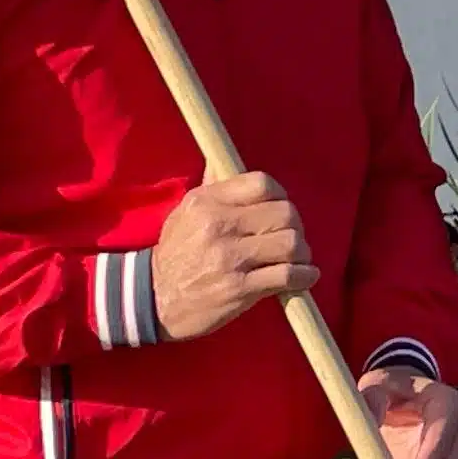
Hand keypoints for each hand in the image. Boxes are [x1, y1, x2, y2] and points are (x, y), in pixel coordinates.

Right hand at [152, 170, 316, 339]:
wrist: (153, 299)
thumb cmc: (174, 254)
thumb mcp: (184, 213)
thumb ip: (211, 188)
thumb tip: (221, 159)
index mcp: (207, 202)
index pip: (262, 183)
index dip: (281, 195)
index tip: (280, 210)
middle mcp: (219, 225)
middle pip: (285, 213)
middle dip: (297, 227)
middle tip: (292, 238)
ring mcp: (230, 258)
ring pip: (291, 244)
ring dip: (303, 253)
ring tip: (298, 260)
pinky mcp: (238, 288)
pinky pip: (287, 276)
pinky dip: (304, 277)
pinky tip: (304, 277)